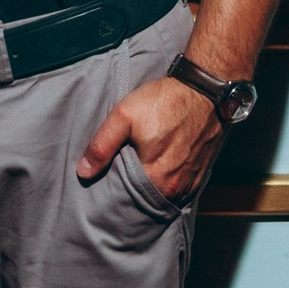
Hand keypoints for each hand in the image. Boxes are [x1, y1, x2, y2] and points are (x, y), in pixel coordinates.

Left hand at [78, 69, 220, 201]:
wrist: (204, 90)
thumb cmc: (165, 101)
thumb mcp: (124, 116)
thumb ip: (102, 146)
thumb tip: (84, 172)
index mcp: (155, 178)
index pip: (126, 197)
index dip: (113, 190)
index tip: (105, 182)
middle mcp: (175, 187)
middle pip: (145, 197)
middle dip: (131, 190)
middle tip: (120, 175)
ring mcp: (191, 182)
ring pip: (163, 193)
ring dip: (151, 187)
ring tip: (139, 171)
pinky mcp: (200, 173)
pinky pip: (179, 188)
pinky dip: (167, 182)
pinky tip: (158, 170)